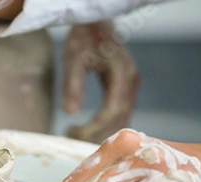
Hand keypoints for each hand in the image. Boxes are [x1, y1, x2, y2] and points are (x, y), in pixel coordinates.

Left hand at [62, 22, 138, 143]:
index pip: (112, 109)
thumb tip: (70, 114)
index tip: (74, 133)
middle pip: (119, 118)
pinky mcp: (125, 90)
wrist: (95, 25)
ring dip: (101, 132)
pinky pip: (119, 113)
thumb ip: (73, 85)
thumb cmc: (84, 38)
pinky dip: (104, 125)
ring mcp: (130, 87)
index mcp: (122, 73)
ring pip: (121, 118)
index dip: (95, 126)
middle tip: (71, 137)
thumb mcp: (73, 58)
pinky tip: (86, 130)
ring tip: (76, 135)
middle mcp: (131, 82)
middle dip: (97, 133)